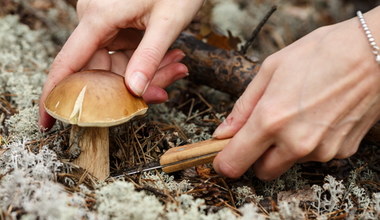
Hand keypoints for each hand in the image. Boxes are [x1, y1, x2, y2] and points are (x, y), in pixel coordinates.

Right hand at [39, 0, 202, 129]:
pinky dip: (145, 61)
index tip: (47, 120)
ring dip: (145, 73)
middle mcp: (94, 19)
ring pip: (117, 62)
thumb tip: (134, 91)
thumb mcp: (168, 22)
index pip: (68, 62)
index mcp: (98, 17)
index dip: (56, 94)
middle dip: (132, 87)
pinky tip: (171, 59)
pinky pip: (125, 51)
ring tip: (177, 68)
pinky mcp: (116, 22)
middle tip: (163, 92)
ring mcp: (105, 21)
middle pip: (102, 69)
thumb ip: (149, 57)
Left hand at [213, 8, 379, 179]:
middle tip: (262, 130)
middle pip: (261, 171)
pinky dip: (310, 142)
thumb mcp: (270, 70)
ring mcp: (321, 151)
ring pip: (288, 162)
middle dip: (256, 156)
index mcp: (270, 120)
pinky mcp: (342, 152)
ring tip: (298, 113)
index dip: (224, 162)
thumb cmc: (320, 53)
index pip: (234, 163)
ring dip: (285, 147)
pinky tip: (318, 116)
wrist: (373, 52)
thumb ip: (243, 107)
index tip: (223, 155)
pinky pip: (314, 155)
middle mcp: (295, 143)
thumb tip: (223, 133)